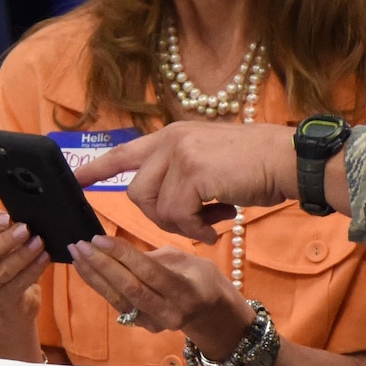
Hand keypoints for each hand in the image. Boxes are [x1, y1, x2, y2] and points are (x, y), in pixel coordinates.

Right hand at [0, 212, 49, 362]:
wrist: (9, 301)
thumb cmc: (6, 260)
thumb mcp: (2, 241)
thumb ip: (8, 228)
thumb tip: (27, 214)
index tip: (8, 217)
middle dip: (7, 240)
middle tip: (27, 229)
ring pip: (0, 270)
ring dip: (22, 255)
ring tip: (39, 243)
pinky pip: (15, 285)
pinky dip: (32, 270)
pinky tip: (44, 259)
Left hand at [70, 236, 254, 356]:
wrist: (209, 313)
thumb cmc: (200, 277)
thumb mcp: (187, 259)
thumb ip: (155, 258)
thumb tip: (122, 254)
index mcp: (185, 290)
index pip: (148, 272)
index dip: (122, 255)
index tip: (99, 238)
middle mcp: (169, 311)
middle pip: (129, 288)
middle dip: (101, 266)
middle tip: (80, 245)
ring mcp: (154, 323)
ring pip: (118, 299)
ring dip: (94, 277)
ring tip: (76, 255)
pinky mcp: (142, 326)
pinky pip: (118, 304)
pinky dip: (100, 286)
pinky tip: (86, 270)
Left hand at [77, 122, 299, 243]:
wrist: (289, 160)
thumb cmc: (258, 166)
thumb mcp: (211, 159)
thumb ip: (184, 172)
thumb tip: (167, 202)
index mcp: (174, 135)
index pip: (125, 151)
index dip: (98, 168)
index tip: (76, 180)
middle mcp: (171, 140)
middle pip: (138, 193)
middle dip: (162, 217)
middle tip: (196, 221)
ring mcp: (180, 154)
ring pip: (156, 207)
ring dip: (182, 225)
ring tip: (212, 220)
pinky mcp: (192, 172)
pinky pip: (178, 216)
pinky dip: (197, 229)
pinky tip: (219, 223)